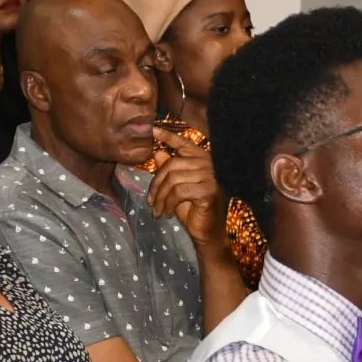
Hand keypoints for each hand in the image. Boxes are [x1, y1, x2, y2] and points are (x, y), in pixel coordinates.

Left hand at [146, 128, 228, 249]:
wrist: (207, 233)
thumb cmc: (192, 209)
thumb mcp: (176, 187)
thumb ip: (170, 170)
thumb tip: (157, 152)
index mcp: (202, 160)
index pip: (184, 143)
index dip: (168, 136)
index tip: (152, 129)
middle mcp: (209, 165)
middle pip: (172, 165)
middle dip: (156, 184)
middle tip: (150, 200)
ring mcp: (211, 178)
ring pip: (173, 179)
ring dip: (160, 197)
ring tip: (157, 209)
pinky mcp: (209, 191)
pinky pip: (179, 192)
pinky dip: (168, 203)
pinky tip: (166, 213)